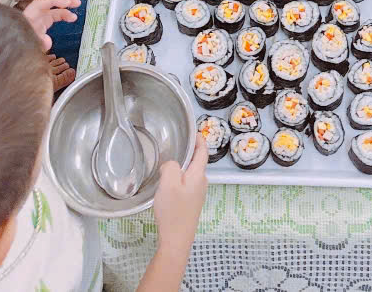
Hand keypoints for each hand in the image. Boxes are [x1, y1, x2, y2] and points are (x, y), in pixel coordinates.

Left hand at [22, 0, 79, 50]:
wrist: (14, 45)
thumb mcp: (29, 44)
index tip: (68, 4)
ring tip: (77, 4)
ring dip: (66, 1)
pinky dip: (65, 12)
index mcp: (31, 14)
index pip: (44, 1)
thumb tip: (48, 42)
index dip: (56, 0)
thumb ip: (39, 42)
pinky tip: (73, 17)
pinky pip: (56, 12)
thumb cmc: (20, 43)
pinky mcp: (44, 19)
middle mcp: (36, 10)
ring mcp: (40, 13)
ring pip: (54, 1)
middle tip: (76, 1)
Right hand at [153, 135, 207, 250]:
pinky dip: (180, 178)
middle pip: (197, 162)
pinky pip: (187, 185)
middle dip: (189, 152)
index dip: (199, 139)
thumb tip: (172, 165)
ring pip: (191, 174)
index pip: (203, 152)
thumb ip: (171, 166)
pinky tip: (168, 184)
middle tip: (176, 144)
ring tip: (169, 162)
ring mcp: (197, 195)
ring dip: (183, 166)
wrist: (176, 240)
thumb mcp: (168, 183)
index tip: (194, 130)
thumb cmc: (173, 210)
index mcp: (198, 175)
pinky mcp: (191, 205)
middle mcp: (201, 183)